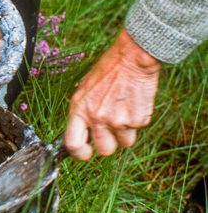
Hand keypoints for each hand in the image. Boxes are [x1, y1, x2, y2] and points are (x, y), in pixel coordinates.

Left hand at [64, 29, 159, 159]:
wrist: (132, 59)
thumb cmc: (107, 71)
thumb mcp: (84, 89)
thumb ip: (82, 112)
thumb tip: (82, 133)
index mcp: (79, 109)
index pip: (73, 144)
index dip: (79, 153)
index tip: (86, 152)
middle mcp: (97, 118)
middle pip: (104, 150)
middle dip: (109, 143)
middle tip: (111, 130)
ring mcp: (119, 120)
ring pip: (124, 143)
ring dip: (125, 133)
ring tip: (124, 111)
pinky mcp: (138, 120)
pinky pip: (137, 130)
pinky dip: (137, 121)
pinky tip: (133, 104)